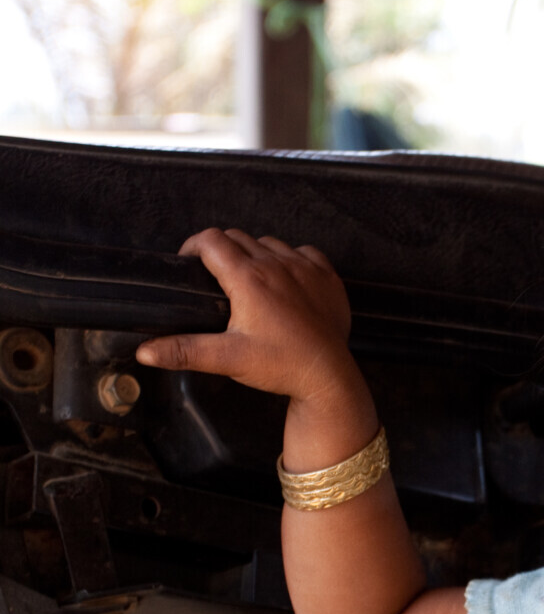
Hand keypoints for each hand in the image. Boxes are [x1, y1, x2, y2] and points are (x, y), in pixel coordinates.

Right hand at [136, 228, 357, 408]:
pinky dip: (291, 258)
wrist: (327, 375)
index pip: (211, 241)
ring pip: (270, 243)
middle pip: (238, 237)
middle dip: (221, 250)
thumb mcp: (227, 359)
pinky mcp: (326, 276)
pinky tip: (286, 279)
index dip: (193, 246)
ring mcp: (305, 267)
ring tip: (249, 279)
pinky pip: (304, 251)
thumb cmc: (281, 365)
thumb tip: (145, 352)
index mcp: (248, 278)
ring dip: (255, 253)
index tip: (188, 262)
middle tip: (215, 275)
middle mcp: (276, 264)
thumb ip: (184, 350)